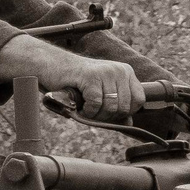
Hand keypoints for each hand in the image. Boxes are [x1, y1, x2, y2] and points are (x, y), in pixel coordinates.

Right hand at [0, 34, 146, 118]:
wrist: (50, 66)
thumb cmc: (74, 83)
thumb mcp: (99, 93)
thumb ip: (115, 106)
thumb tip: (129, 124)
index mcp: (125, 72)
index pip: (139, 100)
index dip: (125, 112)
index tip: (109, 113)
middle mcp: (119, 70)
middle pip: (124, 107)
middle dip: (108, 116)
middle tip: (92, 112)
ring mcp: (106, 72)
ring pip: (111, 107)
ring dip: (96, 115)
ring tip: (85, 108)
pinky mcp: (92, 76)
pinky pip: (96, 104)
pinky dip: (87, 111)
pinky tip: (80, 106)